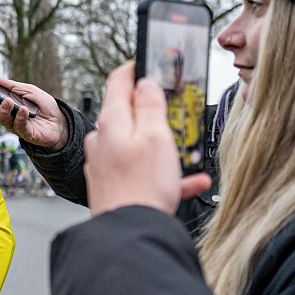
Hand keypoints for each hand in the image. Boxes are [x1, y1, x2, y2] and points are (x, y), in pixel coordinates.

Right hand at [0, 78, 68, 151]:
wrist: (60, 122)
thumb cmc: (43, 106)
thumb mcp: (30, 91)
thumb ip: (13, 87)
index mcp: (7, 106)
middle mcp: (8, 117)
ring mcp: (16, 126)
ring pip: (4, 120)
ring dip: (4, 109)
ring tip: (7, 100)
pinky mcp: (27, 134)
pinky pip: (20, 127)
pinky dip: (20, 117)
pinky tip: (23, 110)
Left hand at [84, 62, 210, 216]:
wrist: (128, 232)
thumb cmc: (141, 185)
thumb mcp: (156, 136)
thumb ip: (151, 106)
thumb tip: (145, 83)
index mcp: (112, 123)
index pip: (117, 82)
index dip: (134, 68)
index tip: (148, 61)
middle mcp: (102, 141)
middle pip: (126, 114)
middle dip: (151, 110)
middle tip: (173, 107)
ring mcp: (105, 164)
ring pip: (137, 146)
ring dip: (163, 147)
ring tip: (187, 154)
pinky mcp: (112, 187)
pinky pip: (141, 174)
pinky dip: (165, 175)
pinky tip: (192, 183)